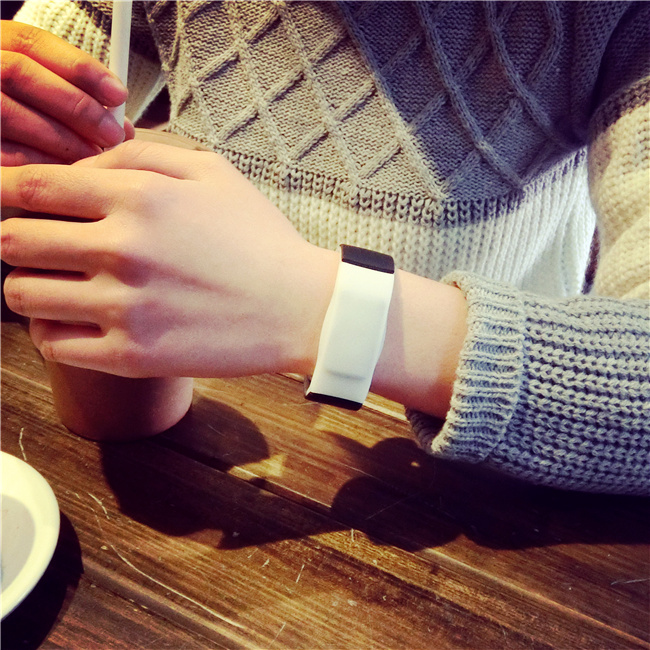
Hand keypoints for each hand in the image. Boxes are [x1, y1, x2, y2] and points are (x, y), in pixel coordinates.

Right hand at [1, 21, 133, 165]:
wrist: (2, 149)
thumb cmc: (28, 129)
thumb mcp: (44, 101)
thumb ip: (74, 99)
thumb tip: (121, 123)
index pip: (31, 43)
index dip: (79, 67)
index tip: (118, 94)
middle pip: (19, 74)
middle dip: (75, 106)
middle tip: (112, 134)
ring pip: (9, 113)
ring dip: (62, 138)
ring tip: (95, 156)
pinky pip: (4, 153)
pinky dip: (40, 163)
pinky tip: (68, 172)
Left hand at [1, 140, 336, 377]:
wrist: (300, 308)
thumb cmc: (259, 241)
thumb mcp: (214, 172)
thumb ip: (142, 152)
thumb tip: (83, 163)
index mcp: (140, 198)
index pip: (35, 186)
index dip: (6, 189)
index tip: (6, 198)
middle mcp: (123, 249)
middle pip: (14, 239)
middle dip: (16, 237)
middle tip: (38, 245)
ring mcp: (124, 307)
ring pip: (21, 295)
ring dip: (28, 286)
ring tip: (56, 285)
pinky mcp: (131, 356)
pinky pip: (51, 344)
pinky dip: (51, 331)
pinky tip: (77, 321)